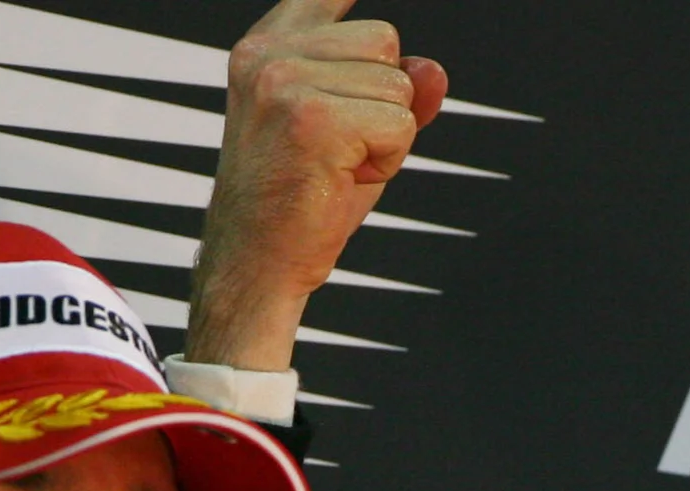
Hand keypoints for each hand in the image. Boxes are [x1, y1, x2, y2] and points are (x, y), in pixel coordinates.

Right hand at [187, 0, 447, 371]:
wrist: (256, 264)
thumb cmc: (299, 201)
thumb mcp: (349, 133)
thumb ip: (390, 92)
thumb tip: (433, 70)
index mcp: (264, 47)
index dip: (347, 0)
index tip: (367, 17)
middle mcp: (268, 56)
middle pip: (383, 39)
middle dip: (383, 100)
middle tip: (338, 150)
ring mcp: (286, 83)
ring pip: (398, 85)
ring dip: (387, 135)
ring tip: (338, 166)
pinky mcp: (314, 120)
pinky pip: (402, 124)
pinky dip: (390, 161)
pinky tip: (345, 179)